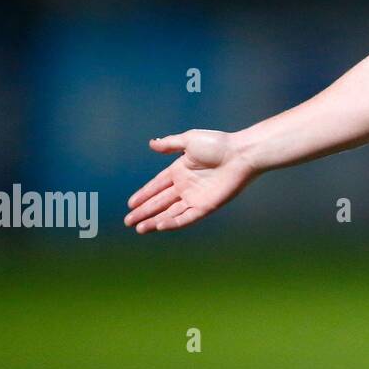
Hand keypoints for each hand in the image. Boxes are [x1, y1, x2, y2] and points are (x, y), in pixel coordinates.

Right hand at [124, 130, 258, 233]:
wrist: (241, 154)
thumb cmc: (218, 144)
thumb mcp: (190, 140)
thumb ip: (170, 144)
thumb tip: (151, 143)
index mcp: (180, 170)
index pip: (157, 186)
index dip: (144, 194)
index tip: (130, 204)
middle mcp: (186, 186)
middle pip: (160, 202)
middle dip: (144, 211)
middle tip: (128, 221)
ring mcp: (196, 197)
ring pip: (170, 212)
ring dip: (154, 221)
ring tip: (138, 228)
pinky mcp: (207, 206)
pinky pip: (186, 217)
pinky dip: (173, 223)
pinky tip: (159, 226)